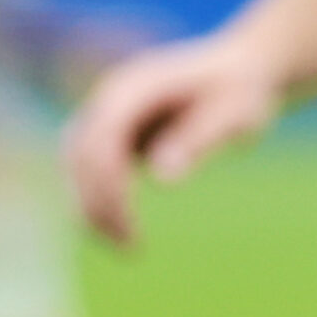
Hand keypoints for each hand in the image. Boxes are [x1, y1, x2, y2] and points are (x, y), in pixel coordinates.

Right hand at [64, 30, 285, 245]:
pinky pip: (89, 169)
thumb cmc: (240, 90)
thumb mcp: (235, 111)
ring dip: (92, 207)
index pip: (101, 141)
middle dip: (98, 205)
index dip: (108, 187)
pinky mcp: (110, 130)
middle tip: (131, 246)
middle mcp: (111, 95)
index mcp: (135, 85)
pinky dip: (98, 200)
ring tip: (128, 244)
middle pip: (80, 156)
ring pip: (76, 166)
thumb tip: (163, 176)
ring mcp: (106, 111)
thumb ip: (201, 138)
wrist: (240, 70)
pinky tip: (123, 228)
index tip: (131, 227)